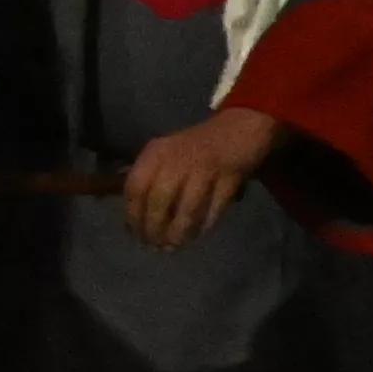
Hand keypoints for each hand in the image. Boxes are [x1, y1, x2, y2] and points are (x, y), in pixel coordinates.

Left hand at [118, 104, 285, 250]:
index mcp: (156, 152)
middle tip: (155, 245)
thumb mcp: (166, 155)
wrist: (239, 126)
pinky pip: (215, 207)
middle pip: (158, 199)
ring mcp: (205, 167)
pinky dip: (204, 224)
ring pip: (187, 207)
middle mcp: (177, 158)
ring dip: (179, 231)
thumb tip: (133, 221)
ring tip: (174, 245)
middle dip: (154, 227)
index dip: (133, 213)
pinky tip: (197, 235)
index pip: (135, 186)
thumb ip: (149, 182)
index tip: (135, 233)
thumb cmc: (195, 146)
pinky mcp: (230, 177)